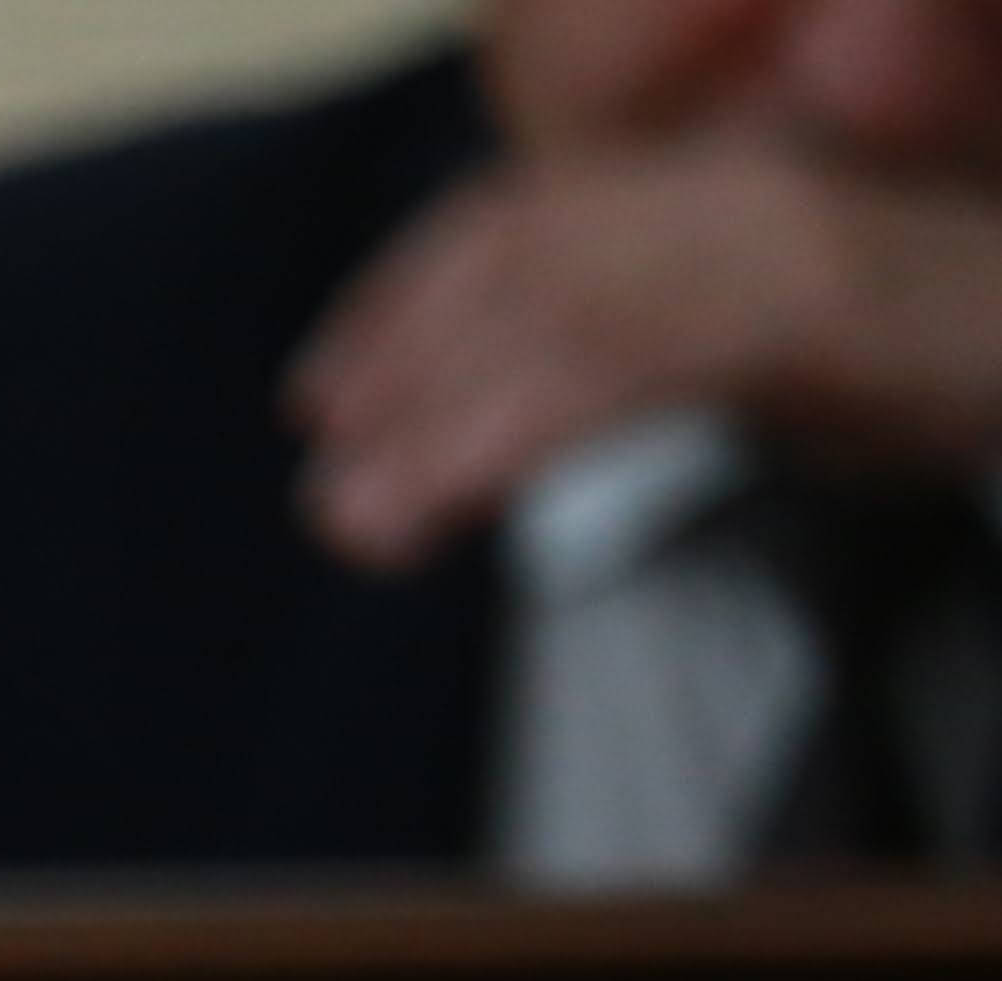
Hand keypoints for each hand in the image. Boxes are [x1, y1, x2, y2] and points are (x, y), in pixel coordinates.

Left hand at [288, 138, 1001, 569]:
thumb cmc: (940, 357)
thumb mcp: (772, 346)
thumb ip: (648, 349)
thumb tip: (506, 415)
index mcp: (708, 178)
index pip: (516, 216)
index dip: (401, 298)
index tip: (321, 391)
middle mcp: (727, 183)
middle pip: (513, 261)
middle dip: (399, 369)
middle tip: (328, 480)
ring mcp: (768, 233)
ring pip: (550, 316)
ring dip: (434, 425)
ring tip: (360, 521)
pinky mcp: (805, 302)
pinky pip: (621, 365)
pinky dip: (513, 432)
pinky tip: (448, 497)